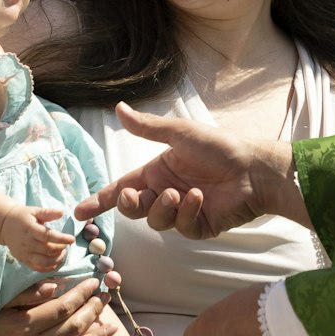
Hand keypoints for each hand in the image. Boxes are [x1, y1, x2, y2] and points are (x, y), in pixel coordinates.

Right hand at [0, 205, 73, 271]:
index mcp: (30, 229)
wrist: (4, 226)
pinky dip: (49, 268)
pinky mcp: (23, 260)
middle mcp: (26, 242)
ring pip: (43, 262)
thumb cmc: (23, 217)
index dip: (61, 239)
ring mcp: (24, 253)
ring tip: (62, 253)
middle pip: (47, 250)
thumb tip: (62, 212)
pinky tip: (56, 262)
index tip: (72, 239)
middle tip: (67, 245)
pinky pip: (37, 268)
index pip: (47, 236)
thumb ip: (48, 213)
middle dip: (61, 248)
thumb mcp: (34, 211)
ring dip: (56, 259)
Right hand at [75, 103, 305, 238]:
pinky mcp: (199, 225)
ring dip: (163, 207)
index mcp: (157, 172)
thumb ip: (147, 127)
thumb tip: (119, 108)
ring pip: (155, 221)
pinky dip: (186, 213)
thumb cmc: (220, 146)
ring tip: (180, 193)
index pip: (122, 188)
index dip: (101, 201)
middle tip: (136, 196)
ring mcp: (182, 211)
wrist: (254, 168)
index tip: (80, 212)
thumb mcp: (180, 134)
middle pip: (133, 209)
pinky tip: (199, 198)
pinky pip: (181, 227)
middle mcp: (166, 192)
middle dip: (129, 205)